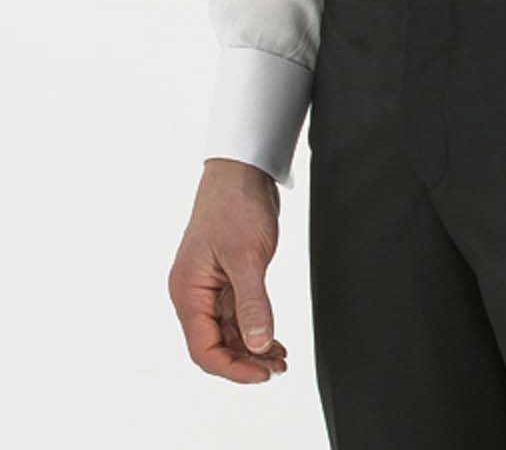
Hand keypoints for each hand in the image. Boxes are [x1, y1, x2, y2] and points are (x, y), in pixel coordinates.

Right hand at [168, 158, 288, 383]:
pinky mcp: (224, 278)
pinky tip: (273, 339)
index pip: (204, 349)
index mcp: (188, 291)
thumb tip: (259, 347)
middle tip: (277, 368)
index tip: (263, 373)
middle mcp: (193, 293)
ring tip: (280, 359)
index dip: (233, 369)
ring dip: (251, 348)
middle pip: (213, 345)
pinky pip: (235, 315)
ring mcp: (208, 286)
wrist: (241, 169)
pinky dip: (253, 328)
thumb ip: (252, 304)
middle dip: (244, 361)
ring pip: (226, 332)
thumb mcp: (248, 257)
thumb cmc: (235, 206)